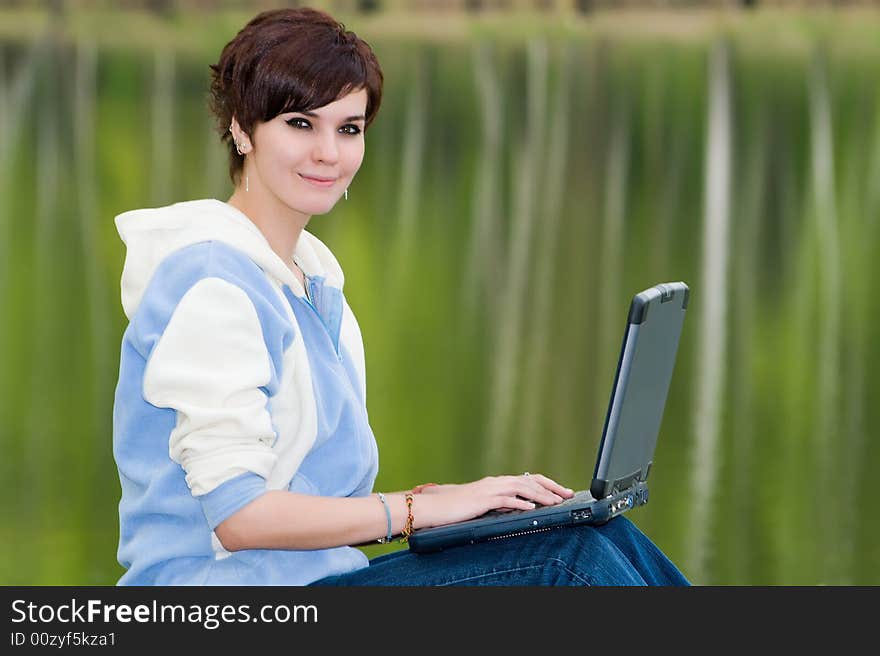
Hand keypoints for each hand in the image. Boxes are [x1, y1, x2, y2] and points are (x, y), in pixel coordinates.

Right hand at [411, 473, 574, 529]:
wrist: (434, 506)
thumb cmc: (455, 508)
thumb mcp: (482, 504)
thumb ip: (499, 504)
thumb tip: (517, 507)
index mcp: (496, 483)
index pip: (527, 479)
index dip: (546, 484)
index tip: (561, 491)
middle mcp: (495, 482)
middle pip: (529, 480)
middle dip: (551, 487)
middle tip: (567, 494)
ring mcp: (489, 489)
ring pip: (521, 488)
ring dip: (540, 495)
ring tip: (555, 502)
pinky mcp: (483, 499)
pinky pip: (505, 500)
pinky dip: (520, 502)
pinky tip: (531, 507)